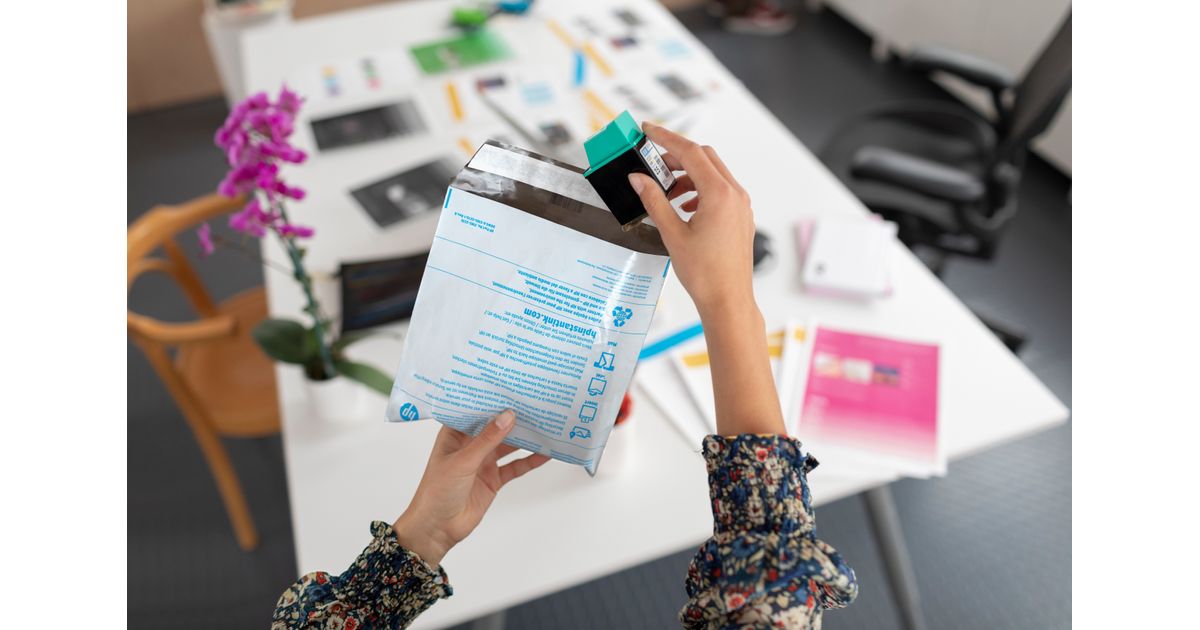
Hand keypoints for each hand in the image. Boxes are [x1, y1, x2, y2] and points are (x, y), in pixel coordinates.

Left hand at [392, 411, 549, 565]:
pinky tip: (546, 453)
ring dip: (525, 437)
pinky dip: (530, 460)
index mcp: (455, 435)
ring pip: (509, 445)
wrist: (437, 528)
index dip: (491, 399)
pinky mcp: (494, 479)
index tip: (511, 386)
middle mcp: (470, 445)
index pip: (475, 411)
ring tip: (545, 423)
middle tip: (534, 402)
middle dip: (513, 417)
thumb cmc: (437, 491)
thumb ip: (487, 440)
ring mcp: (483, 462)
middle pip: (496, 427)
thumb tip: (508, 416)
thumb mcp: (462, 461)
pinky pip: (515, 466)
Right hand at [629, 125, 784, 434]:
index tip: (647, 130)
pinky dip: (698, 190)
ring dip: (687, 175)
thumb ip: (654, 200)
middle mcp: (735, 194)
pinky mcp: (740, 217)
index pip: (690, 152)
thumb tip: (638, 179)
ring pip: (712, 174)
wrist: (728, 300)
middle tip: (651, 161)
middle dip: (676, 156)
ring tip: (663, 191)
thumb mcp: (672, 233)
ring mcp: (741, 205)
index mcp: (719, 194)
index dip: (665, 138)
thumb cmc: (705, 273)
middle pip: (704, 158)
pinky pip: (720, 191)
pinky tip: (682, 207)